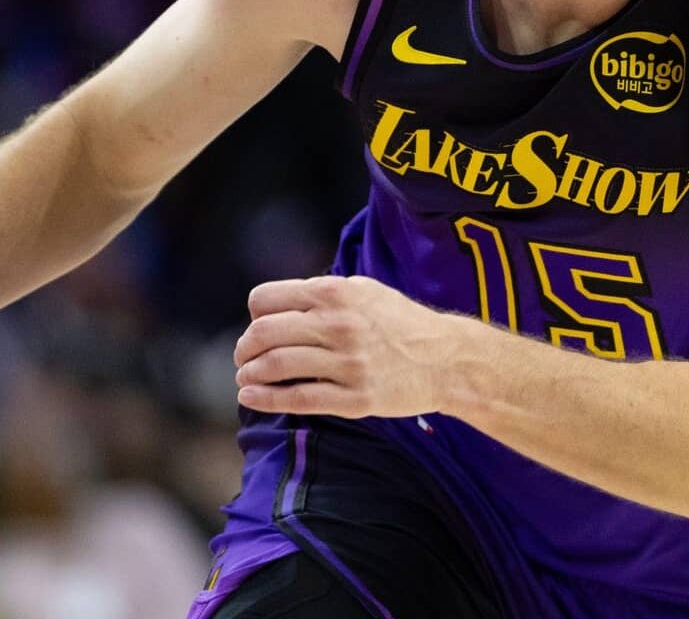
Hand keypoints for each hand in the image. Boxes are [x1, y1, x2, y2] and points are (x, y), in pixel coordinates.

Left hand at [233, 275, 465, 418]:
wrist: (446, 359)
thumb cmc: (400, 322)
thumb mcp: (363, 290)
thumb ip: (322, 293)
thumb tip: (276, 305)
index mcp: (336, 293)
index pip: (266, 299)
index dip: (256, 314)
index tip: (258, 326)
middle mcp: (338, 325)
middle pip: (264, 333)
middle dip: (244, 348)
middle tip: (242, 358)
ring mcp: (347, 363)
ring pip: (276, 366)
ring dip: (250, 374)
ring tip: (245, 378)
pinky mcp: (355, 398)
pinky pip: (298, 398)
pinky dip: (266, 399)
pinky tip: (251, 397)